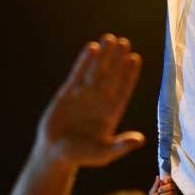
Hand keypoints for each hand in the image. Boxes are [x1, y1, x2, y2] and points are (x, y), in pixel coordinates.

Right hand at [35, 35, 143, 167]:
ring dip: (103, 56)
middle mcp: (99, 102)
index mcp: (110, 113)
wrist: (55, 153)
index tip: (135, 59)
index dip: (129, 75)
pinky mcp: (67, 93)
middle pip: (111, 76)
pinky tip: (92, 48)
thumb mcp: (104, 154)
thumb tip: (140, 140)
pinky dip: (85, 61)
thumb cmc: (81, 156)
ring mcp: (83, 96)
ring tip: (110, 38)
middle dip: (117, 60)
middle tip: (125, 42)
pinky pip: (78, 74)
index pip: (123, 90)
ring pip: (96, 71)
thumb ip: (120, 146)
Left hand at [148, 176, 177, 194]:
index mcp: (166, 187)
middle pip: (172, 185)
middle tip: (159, 191)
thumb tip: (158, 177)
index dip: (168, 179)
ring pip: (171, 193)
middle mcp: (171, 191)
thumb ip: (156, 185)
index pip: (170, 180)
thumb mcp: (152, 192)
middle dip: (164, 188)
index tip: (164, 180)